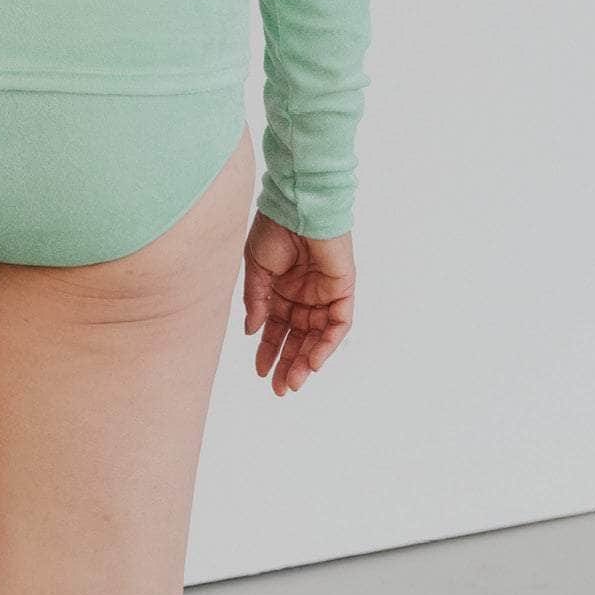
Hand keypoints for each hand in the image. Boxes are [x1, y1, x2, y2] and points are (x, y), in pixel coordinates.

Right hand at [242, 213, 355, 395]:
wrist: (297, 205)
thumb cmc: (274, 228)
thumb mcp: (256, 268)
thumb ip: (256, 300)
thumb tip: (252, 331)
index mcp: (280, 289)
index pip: (275, 327)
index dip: (268, 350)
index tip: (260, 371)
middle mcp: (303, 295)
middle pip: (297, 337)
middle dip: (287, 364)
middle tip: (279, 389)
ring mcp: (323, 294)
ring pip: (318, 337)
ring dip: (306, 361)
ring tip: (293, 383)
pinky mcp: (342, 290)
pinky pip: (338, 324)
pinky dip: (327, 344)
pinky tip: (313, 362)